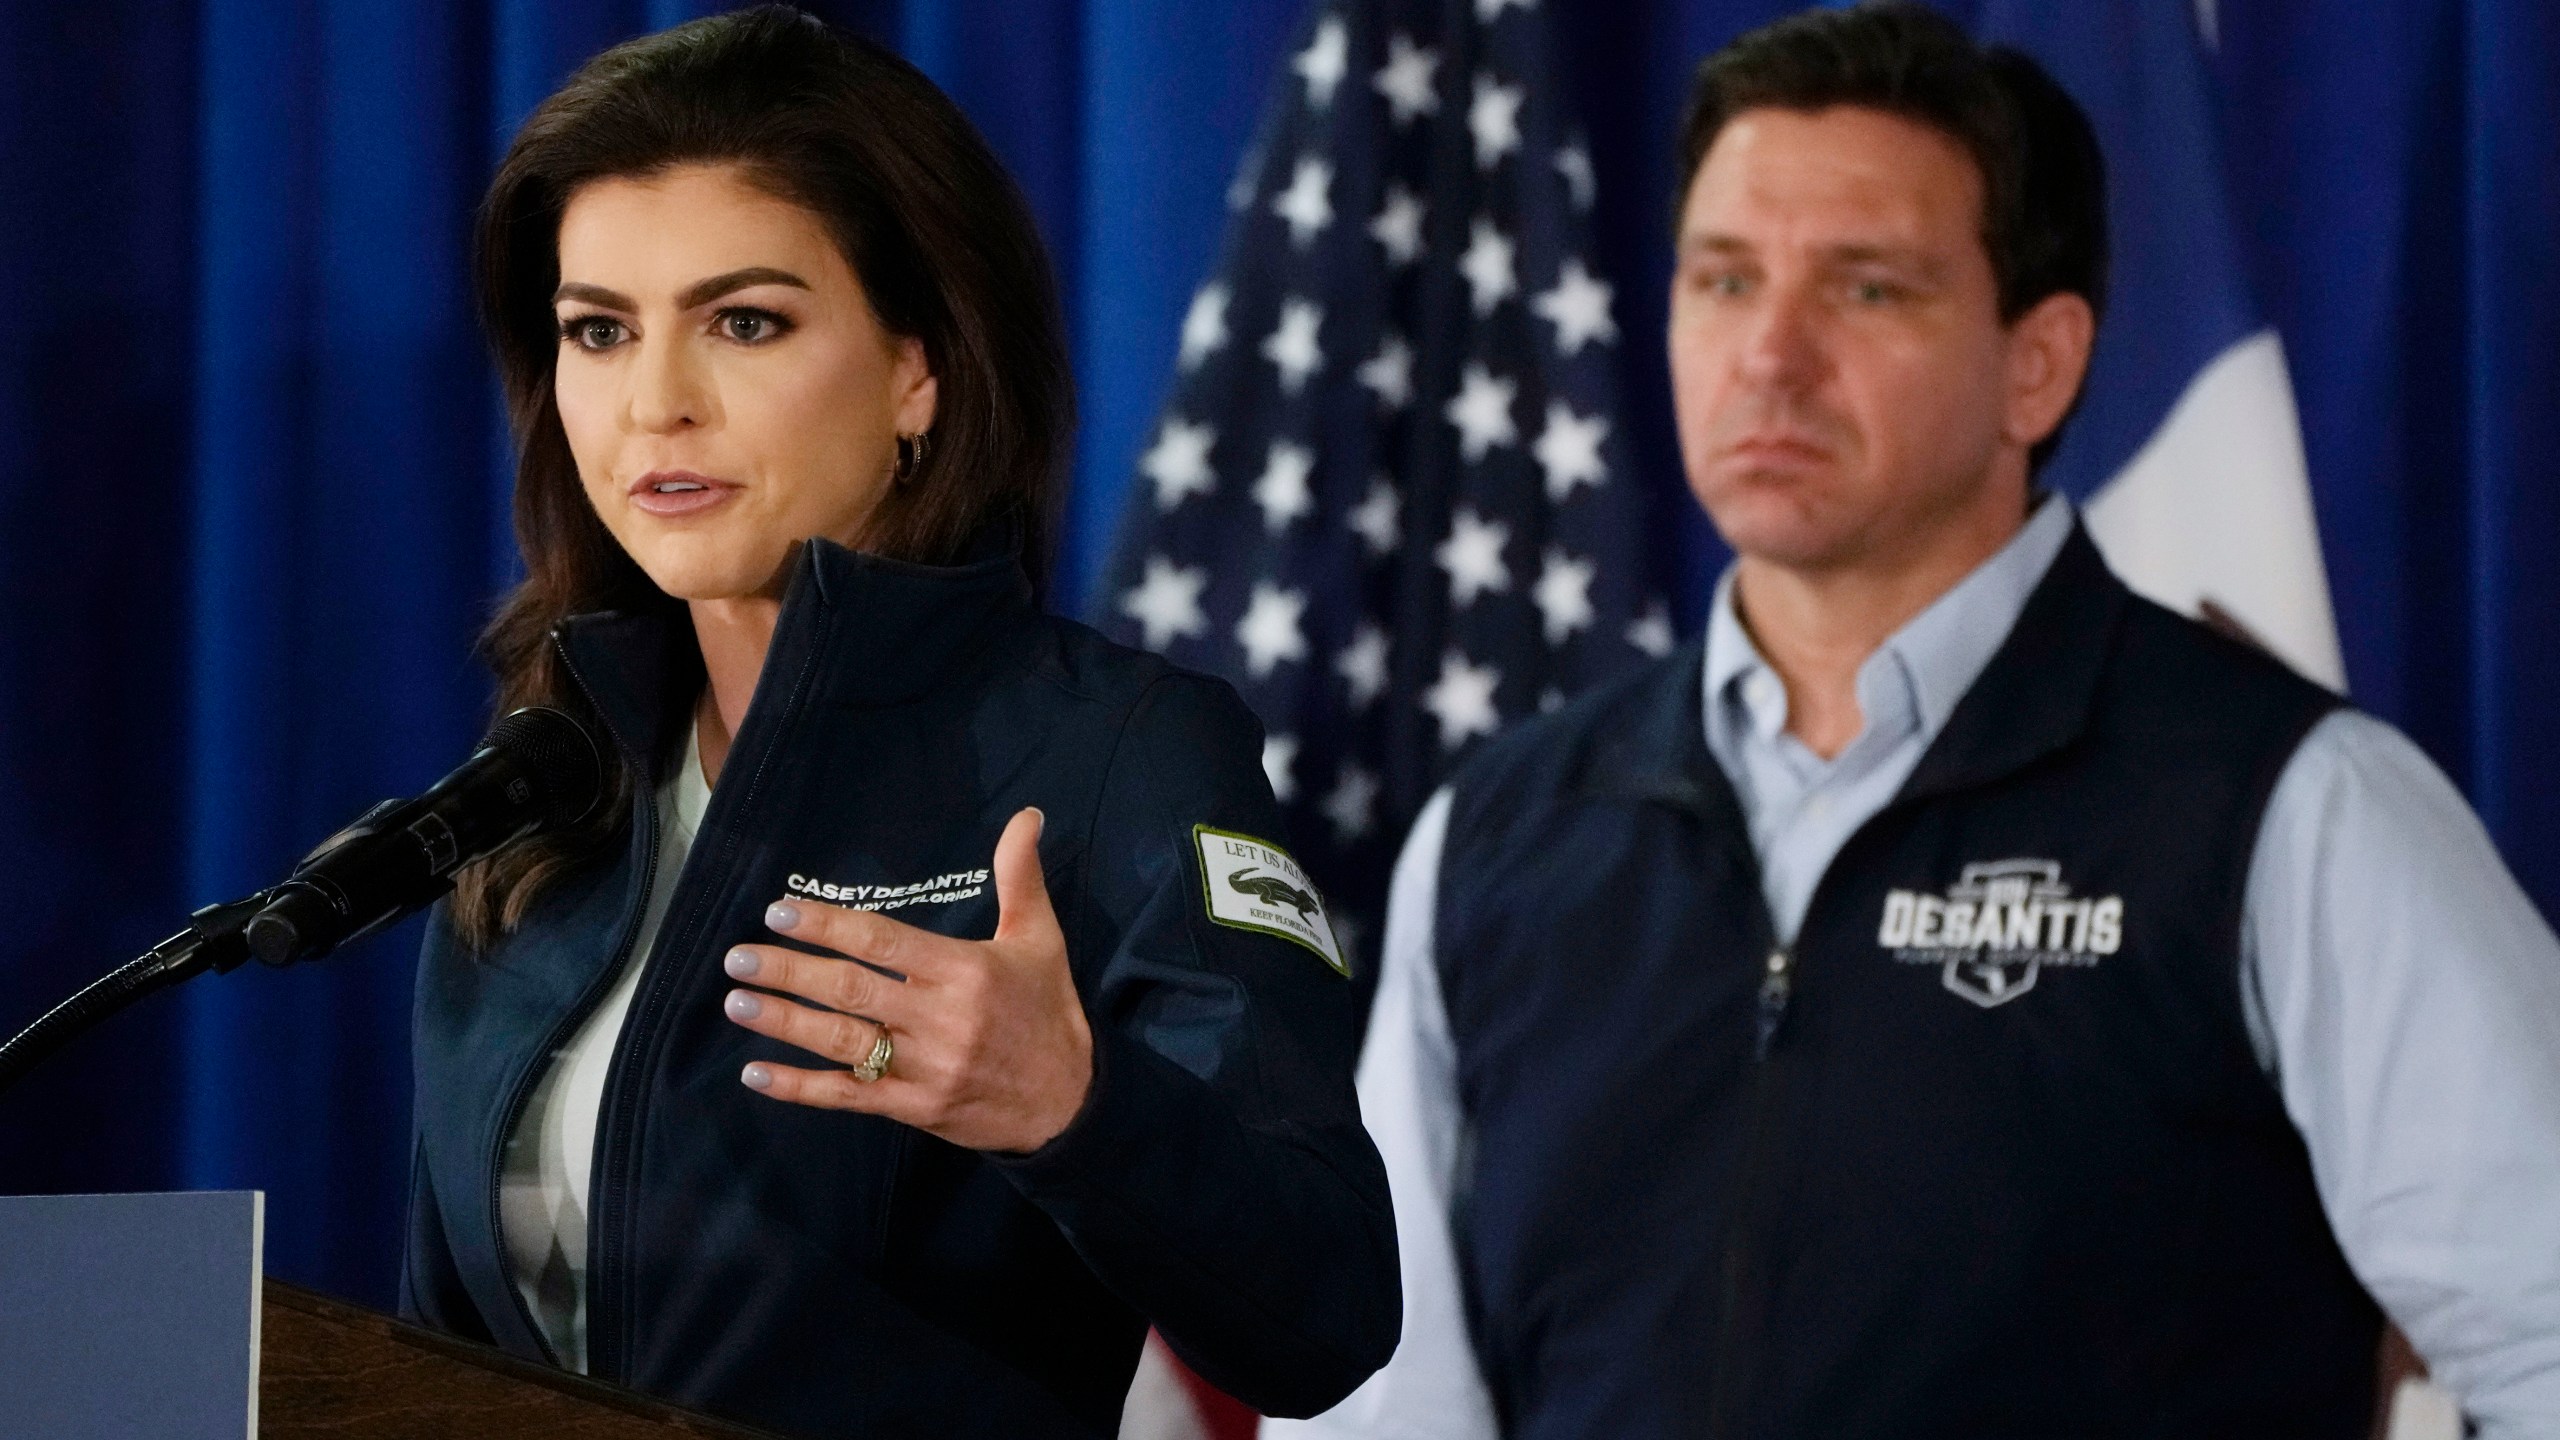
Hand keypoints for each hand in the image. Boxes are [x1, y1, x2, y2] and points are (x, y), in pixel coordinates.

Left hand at [718, 807, 1094, 1153]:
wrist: (1070, 1101)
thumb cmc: (1048, 1011)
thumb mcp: (1041, 939)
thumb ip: (1020, 877)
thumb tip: (1027, 816)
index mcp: (965, 971)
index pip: (883, 942)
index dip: (828, 925)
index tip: (780, 911)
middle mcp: (941, 1018)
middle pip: (852, 990)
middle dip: (790, 971)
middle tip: (739, 957)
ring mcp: (926, 1068)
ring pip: (842, 1042)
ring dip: (784, 1022)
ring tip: (736, 1002)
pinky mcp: (915, 1109)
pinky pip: (848, 1096)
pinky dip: (799, 1088)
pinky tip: (755, 1074)